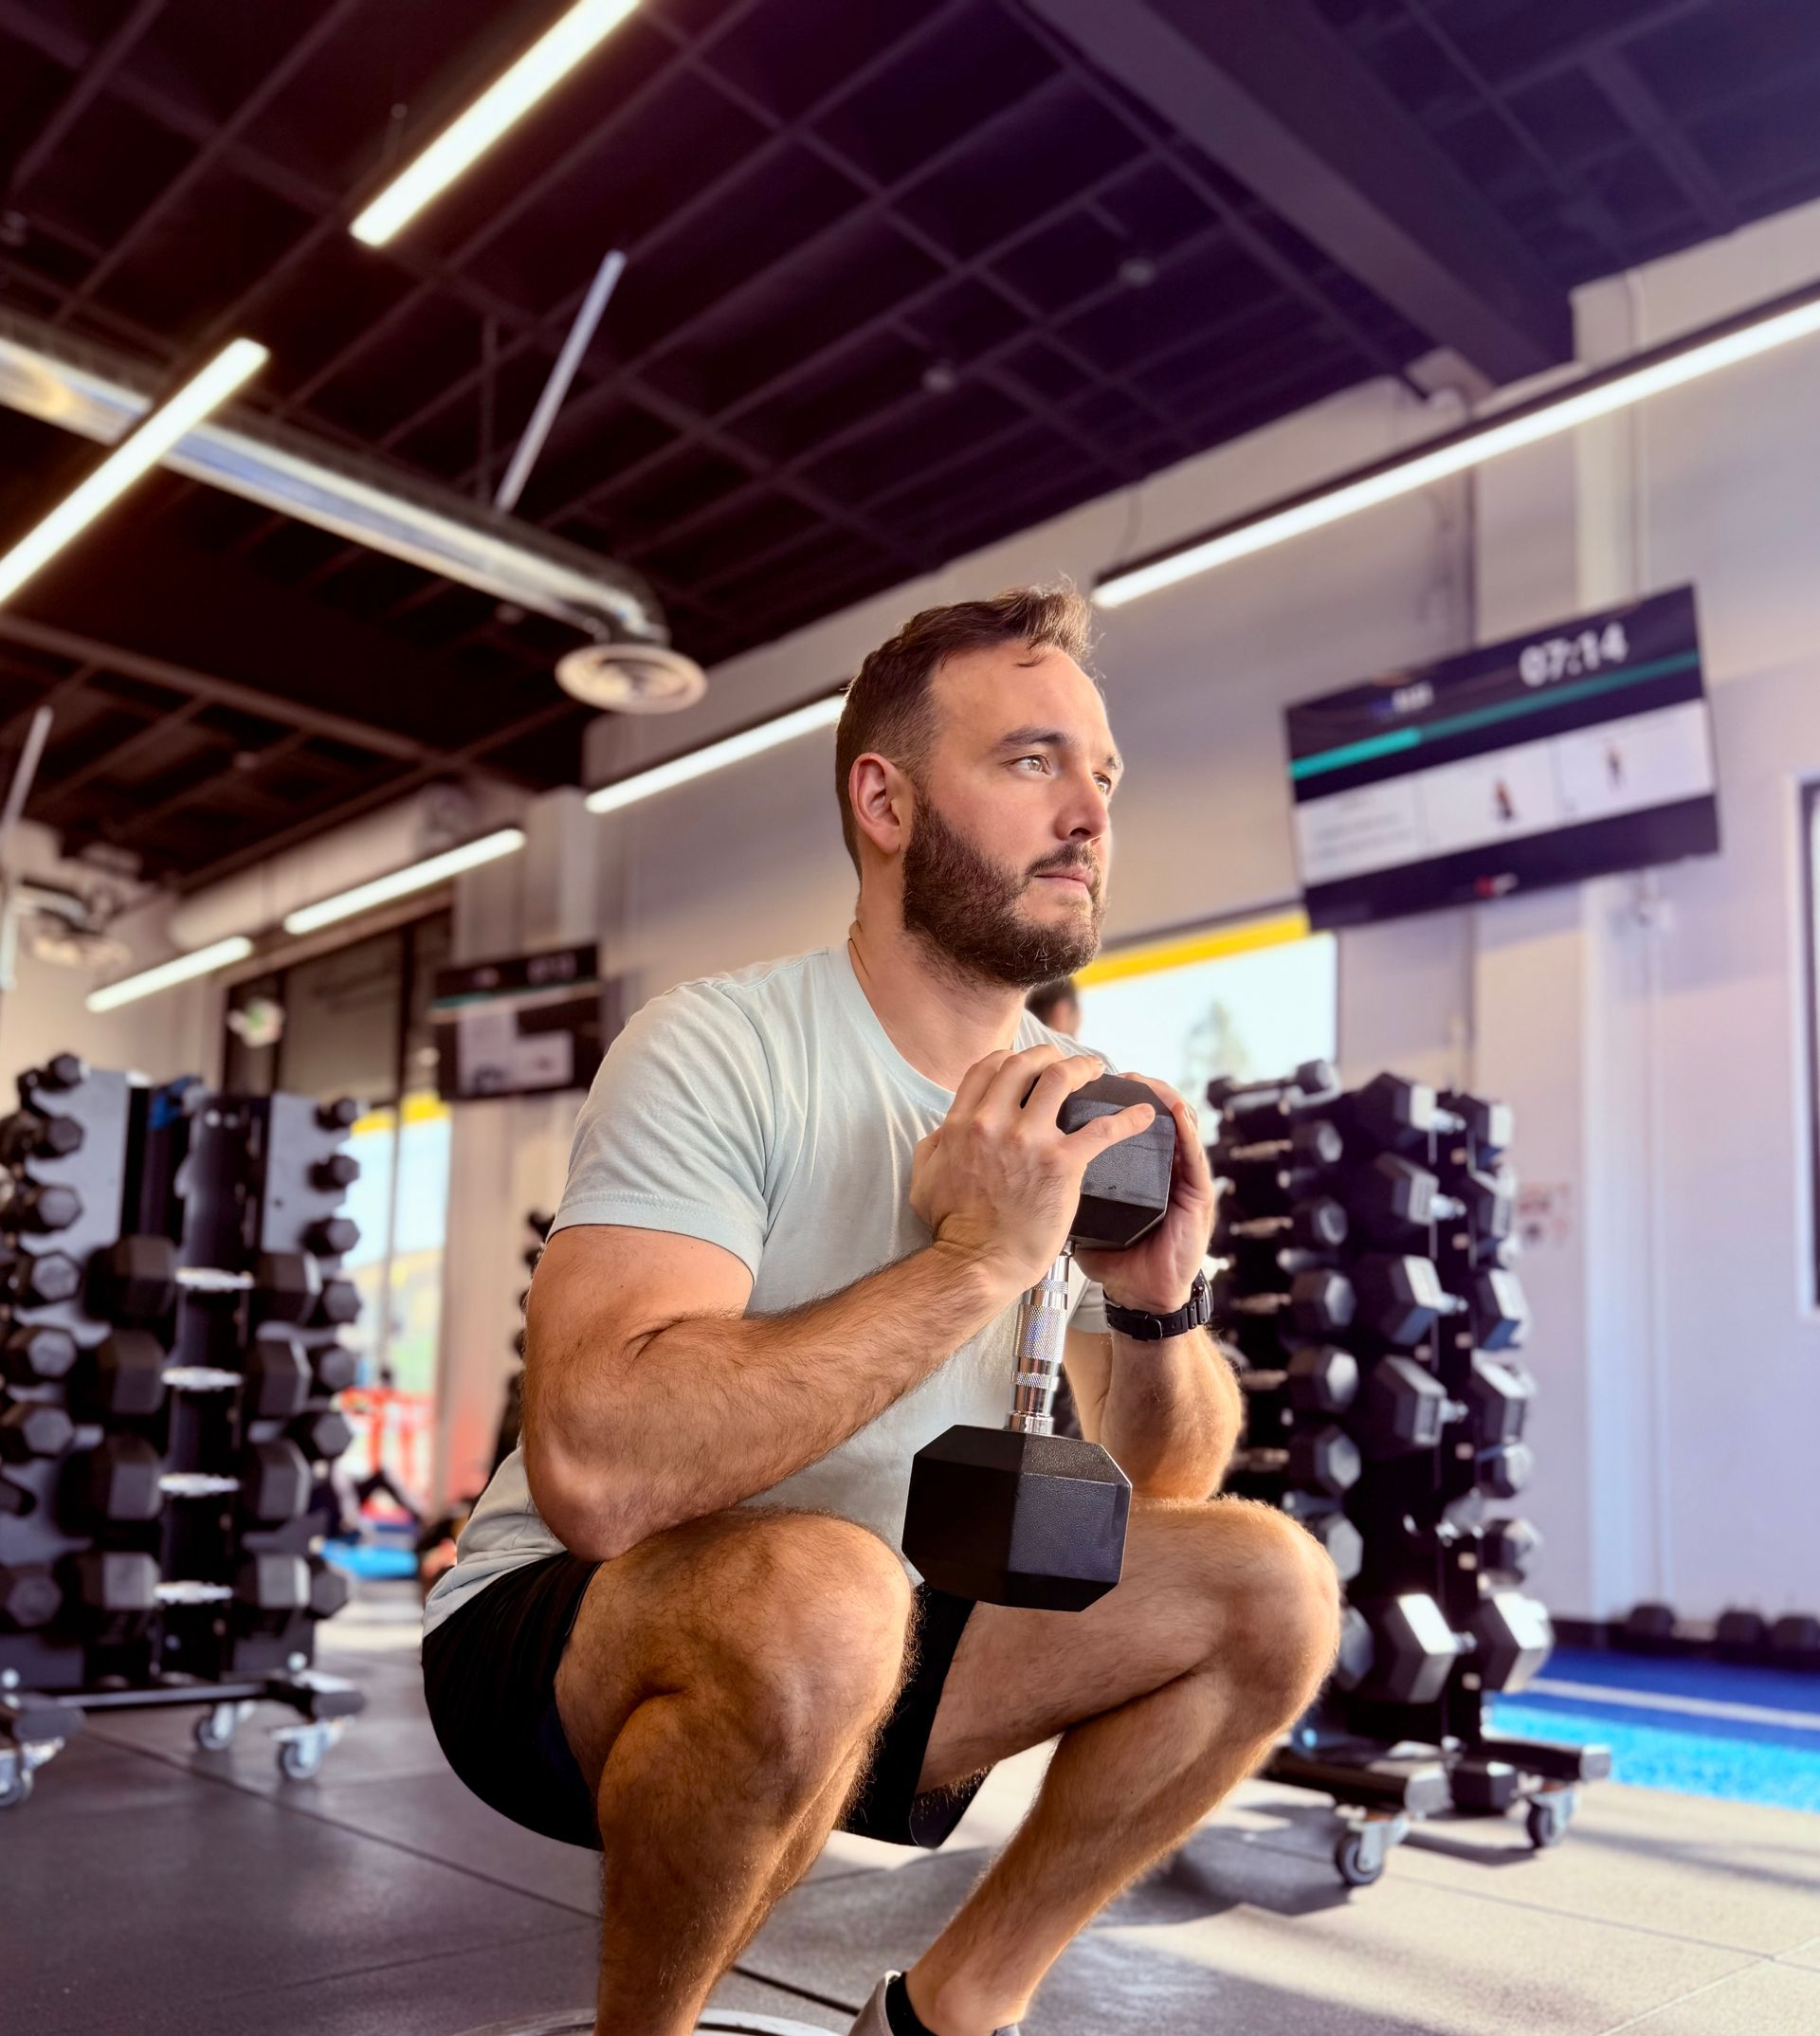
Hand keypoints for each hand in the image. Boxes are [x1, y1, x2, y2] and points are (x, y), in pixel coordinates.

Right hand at [911, 1044, 1157, 1302]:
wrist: (976, 1262)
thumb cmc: (952, 1228)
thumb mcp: (926, 1176)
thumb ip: (936, 1145)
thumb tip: (947, 1130)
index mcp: (962, 1123)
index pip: (988, 1068)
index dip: (1011, 1057)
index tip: (1026, 1063)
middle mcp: (993, 1122)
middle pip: (1025, 1063)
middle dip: (1048, 1055)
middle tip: (1065, 1062)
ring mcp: (1029, 1140)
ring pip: (1061, 1078)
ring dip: (1083, 1067)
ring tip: (1097, 1070)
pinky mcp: (1061, 1163)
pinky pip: (1103, 1129)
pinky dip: (1128, 1118)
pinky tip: (1144, 1114)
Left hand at [1074, 1072, 1218, 1314]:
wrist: (1143, 1297)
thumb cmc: (1116, 1262)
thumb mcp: (1078, 1222)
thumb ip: (1057, 1197)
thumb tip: (1017, 1178)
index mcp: (1131, 1172)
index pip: (1119, 1124)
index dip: (1106, 1098)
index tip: (1081, 1076)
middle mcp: (1157, 1168)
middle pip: (1149, 1113)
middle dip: (1131, 1087)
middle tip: (1111, 1070)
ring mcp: (1179, 1178)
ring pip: (1177, 1123)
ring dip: (1160, 1097)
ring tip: (1143, 1082)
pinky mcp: (1197, 1193)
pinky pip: (1193, 1153)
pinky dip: (1185, 1128)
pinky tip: (1174, 1110)